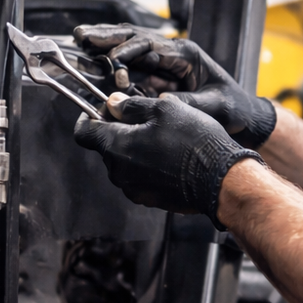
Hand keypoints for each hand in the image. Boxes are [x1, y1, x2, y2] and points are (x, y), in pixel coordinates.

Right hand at [73, 24, 276, 148]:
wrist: (242, 116)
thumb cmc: (234, 108)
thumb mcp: (216, 106)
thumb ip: (191, 103)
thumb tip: (163, 102)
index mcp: (186, 54)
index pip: (152, 47)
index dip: (129, 51)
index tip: (111, 60)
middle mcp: (172, 53)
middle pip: (136, 38)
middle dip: (109, 36)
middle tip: (83, 35)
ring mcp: (164, 63)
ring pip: (130, 46)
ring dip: (105, 41)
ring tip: (82, 37)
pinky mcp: (158, 75)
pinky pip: (131, 65)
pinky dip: (111, 59)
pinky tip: (93, 55)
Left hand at [73, 94, 261, 224]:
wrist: (220, 180)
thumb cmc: (194, 141)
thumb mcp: (164, 109)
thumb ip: (132, 106)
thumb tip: (113, 104)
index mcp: (116, 146)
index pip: (82, 132)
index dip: (89, 116)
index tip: (105, 108)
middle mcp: (118, 172)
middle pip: (105, 146)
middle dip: (118, 130)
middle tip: (144, 118)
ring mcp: (133, 189)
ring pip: (123, 162)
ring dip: (134, 148)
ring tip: (162, 137)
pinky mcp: (148, 199)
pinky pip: (139, 177)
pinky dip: (147, 165)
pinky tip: (170, 157)